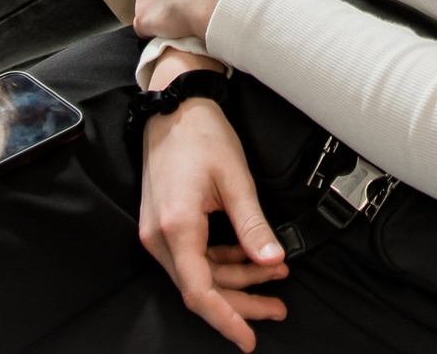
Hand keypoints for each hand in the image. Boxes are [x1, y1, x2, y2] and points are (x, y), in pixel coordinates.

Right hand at [137, 66, 287, 351]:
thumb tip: (273, 260)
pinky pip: (194, 256)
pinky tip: (252, 258)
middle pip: (200, 288)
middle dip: (241, 301)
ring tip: (276, 277)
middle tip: (277, 308)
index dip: (226, 319)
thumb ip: (254, 226)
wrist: (175, 107)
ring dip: (236, 279)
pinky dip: (223, 261)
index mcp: (177, 227)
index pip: (199, 291)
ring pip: (199, 274)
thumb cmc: (201, 135)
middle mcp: (160, 237)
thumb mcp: (235, 180)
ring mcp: (159, 232)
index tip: (248, 338)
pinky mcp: (165, 225)